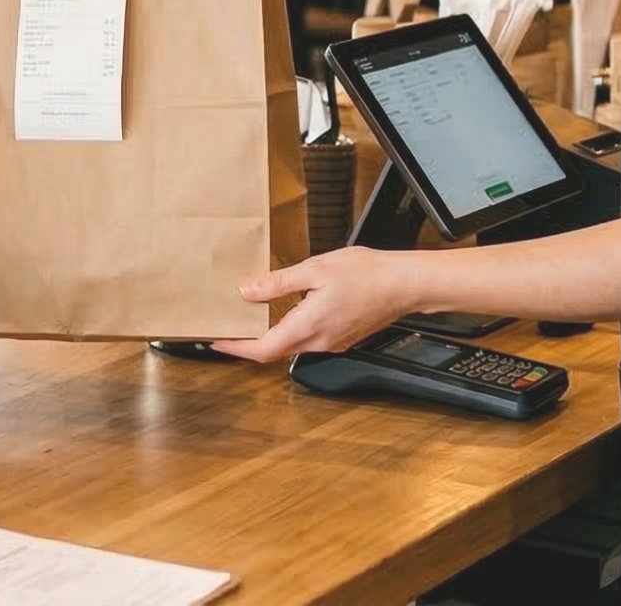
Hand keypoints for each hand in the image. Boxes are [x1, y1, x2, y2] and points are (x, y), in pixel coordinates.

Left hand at [208, 248, 424, 362]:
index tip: (215, 340)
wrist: (406, 284)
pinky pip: (307, 339)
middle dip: (247, 342)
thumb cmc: (368, 274)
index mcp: (307, 327)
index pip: (261, 349)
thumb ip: (278, 283)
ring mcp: (332, 342)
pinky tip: (285, 311)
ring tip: (250, 316)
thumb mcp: (315, 270)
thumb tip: (248, 292)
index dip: (235, 348)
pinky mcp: (342, 336)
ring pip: (291, 345)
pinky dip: (289, 329)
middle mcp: (319, 342)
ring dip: (268, 335)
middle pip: (273, 350)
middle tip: (227, 327)